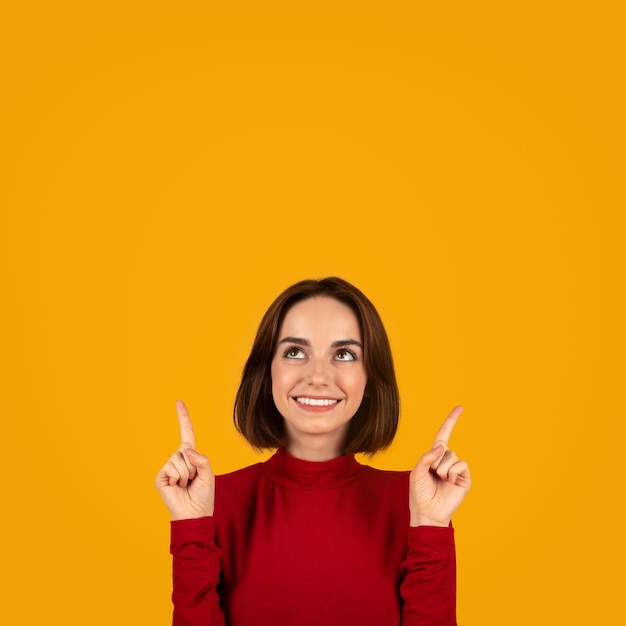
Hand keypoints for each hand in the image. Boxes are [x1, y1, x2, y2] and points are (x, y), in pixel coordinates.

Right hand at [155, 400, 214, 519]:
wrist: (195, 514)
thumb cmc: (203, 495)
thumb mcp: (209, 473)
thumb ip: (201, 458)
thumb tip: (186, 449)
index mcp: (191, 456)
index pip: (186, 432)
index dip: (183, 417)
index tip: (179, 402)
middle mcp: (178, 458)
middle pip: (186, 447)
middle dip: (194, 464)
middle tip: (193, 479)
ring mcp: (168, 467)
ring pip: (179, 458)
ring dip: (187, 473)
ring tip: (186, 484)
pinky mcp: (161, 476)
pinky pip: (171, 468)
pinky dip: (178, 478)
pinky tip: (177, 487)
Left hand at [409, 406, 470, 526]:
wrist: (427, 513)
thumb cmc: (419, 493)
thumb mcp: (416, 472)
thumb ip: (427, 457)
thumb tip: (442, 447)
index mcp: (434, 456)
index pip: (444, 434)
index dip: (452, 420)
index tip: (461, 407)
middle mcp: (446, 460)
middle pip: (445, 448)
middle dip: (435, 461)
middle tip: (432, 476)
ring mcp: (456, 469)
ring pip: (452, 457)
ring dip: (442, 469)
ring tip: (440, 481)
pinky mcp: (465, 478)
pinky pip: (461, 465)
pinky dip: (452, 473)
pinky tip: (449, 483)